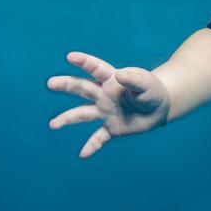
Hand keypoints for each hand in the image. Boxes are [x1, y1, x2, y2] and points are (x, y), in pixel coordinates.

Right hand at [47, 51, 169, 157]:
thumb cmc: (152, 90)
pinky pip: (99, 138)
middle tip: (50, 83)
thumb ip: (134, 79)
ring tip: (53, 124)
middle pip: (82, 88)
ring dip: (68, 118)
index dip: (84, 61)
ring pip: (83, 114)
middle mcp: (104, 95)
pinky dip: (92, 146)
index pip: (96, 69)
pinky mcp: (112, 128)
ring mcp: (106, 112)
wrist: (160, 108)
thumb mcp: (146, 84)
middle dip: (66, 85)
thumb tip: (120, 75)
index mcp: (112, 80)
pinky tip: (83, 154)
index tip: (71, 56)